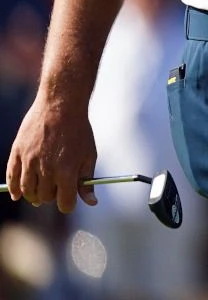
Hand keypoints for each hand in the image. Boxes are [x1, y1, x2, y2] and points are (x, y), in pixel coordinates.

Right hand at [6, 94, 98, 213]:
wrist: (61, 106)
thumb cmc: (79, 132)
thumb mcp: (89, 156)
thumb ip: (87, 182)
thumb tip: (92, 203)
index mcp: (67, 172)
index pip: (64, 203)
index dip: (67, 205)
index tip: (68, 201)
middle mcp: (46, 169)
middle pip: (45, 198)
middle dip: (51, 197)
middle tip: (55, 190)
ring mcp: (29, 161)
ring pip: (27, 191)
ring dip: (34, 195)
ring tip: (39, 192)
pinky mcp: (17, 153)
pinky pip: (11, 178)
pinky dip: (13, 189)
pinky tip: (17, 194)